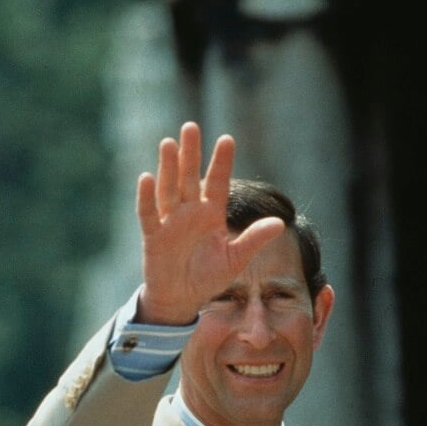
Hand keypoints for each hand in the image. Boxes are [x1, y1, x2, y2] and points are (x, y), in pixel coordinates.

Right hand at [135, 122, 283, 324]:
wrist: (181, 299)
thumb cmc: (208, 277)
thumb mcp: (235, 259)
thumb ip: (253, 240)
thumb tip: (280, 223)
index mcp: (211, 214)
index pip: (217, 183)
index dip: (221, 162)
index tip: (227, 139)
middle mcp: (189, 212)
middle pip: (189, 177)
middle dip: (190, 154)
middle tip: (191, 126)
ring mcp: (169, 221)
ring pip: (168, 189)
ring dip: (168, 167)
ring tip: (169, 143)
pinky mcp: (153, 235)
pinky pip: (148, 213)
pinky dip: (146, 197)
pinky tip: (146, 178)